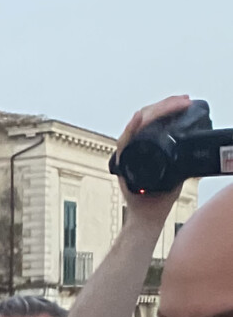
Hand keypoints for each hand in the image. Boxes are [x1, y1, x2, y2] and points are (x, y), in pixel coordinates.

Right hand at [114, 94, 190, 225]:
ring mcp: (127, 153)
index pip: (154, 119)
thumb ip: (179, 156)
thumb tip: (194, 145)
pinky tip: (138, 119)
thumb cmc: (159, 197)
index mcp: (145, 146)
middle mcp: (134, 146)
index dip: (168, 107)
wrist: (148, 215)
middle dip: (166, 105)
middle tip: (182, 101)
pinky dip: (131, 129)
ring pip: (137, 123)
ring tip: (173, 104)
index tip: (183, 102)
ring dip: (156, 111)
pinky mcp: (123, 162)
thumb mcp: (174, 170)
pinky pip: (125, 142)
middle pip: (146, 117)